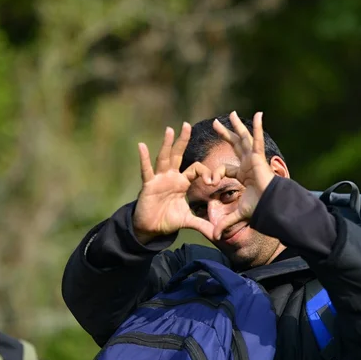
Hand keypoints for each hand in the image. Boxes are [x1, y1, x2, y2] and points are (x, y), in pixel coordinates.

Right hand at [133, 123, 224, 242]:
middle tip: (187, 125)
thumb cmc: (168, 219)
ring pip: (164, 158)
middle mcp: (171, 177)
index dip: (206, 173)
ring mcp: (159, 179)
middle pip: (178, 155)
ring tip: (170, 129)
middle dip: (182, 140)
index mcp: (182, 182)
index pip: (196, 170)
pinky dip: (144, 159)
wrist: (151, 228)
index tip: (213, 182)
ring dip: (167, 144)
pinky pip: (146, 170)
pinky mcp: (148, 185)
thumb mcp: (188, 221)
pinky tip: (142, 146)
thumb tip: (218, 234)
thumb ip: (203, 225)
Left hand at [212, 111, 274, 239]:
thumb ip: (226, 222)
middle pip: (234, 146)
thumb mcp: (239, 214)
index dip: (215, 173)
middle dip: (226, 135)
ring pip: (244, 139)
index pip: (225, 169)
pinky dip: (257, 127)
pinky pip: (257, 139)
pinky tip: (259, 114)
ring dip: (237, 126)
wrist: (271, 205)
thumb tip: (215, 237)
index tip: (210, 181)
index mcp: (243, 175)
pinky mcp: (258, 157)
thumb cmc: (259, 208)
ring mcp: (253, 159)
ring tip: (231, 114)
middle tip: (216, 124)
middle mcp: (248, 164)